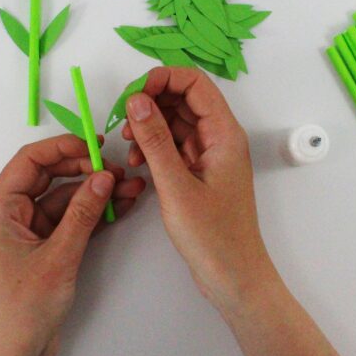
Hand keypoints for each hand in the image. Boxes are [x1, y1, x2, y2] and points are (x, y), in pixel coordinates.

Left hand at [0, 134, 145, 355]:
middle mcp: (12, 214)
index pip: (30, 160)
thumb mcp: (59, 256)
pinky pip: (70, 220)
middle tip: (118, 170)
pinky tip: (120, 205)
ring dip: (96, 194)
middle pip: (50, 176)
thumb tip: (103, 176)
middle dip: (85, 170)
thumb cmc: (22, 308)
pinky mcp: (45, 249)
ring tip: (131, 187)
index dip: (63, 148)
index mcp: (0, 208)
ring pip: (65, 199)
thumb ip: (82, 213)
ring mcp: (29, 232)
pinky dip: (93, 214)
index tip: (95, 147)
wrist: (13, 355)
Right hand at [121, 67, 276, 309]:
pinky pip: (174, 145)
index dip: (162, 79)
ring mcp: (209, 155)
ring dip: (148, 126)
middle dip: (150, 102)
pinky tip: (137, 163)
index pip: (194, 83)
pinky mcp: (199, 172)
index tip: (132, 95)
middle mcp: (219, 138)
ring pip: (176, 122)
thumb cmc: (213, 237)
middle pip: (183, 98)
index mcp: (224, 133)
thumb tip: (137, 100)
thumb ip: (155, 140)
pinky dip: (153, 147)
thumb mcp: (176, 186)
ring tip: (127, 147)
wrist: (233, 276)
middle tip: (122, 121)